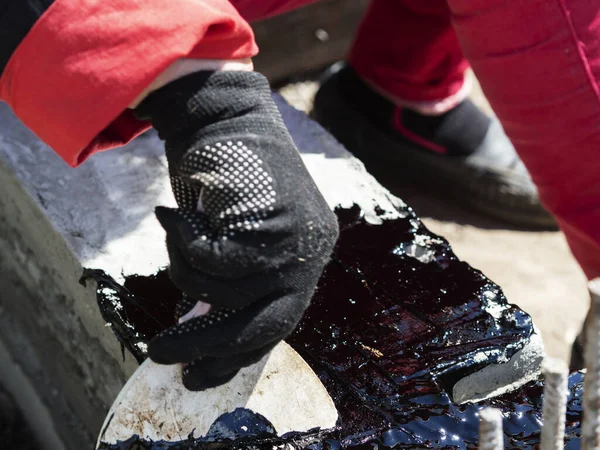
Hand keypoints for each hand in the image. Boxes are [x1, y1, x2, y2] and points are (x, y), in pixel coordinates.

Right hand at [133, 71, 338, 389]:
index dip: (235, 354)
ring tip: (176, 238)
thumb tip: (194, 325)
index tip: (201, 375)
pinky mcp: (268, 221)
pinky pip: (209, 262)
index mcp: (307, 260)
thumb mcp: (231, 238)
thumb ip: (224, 283)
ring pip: (225, 294)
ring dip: (184, 273)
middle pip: (264, 325)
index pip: (277, 324)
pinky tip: (175, 217)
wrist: (223, 115)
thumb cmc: (223, 178)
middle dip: (206, 346)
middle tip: (162, 353)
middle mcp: (311, 254)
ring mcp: (295, 239)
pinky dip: (182, 245)